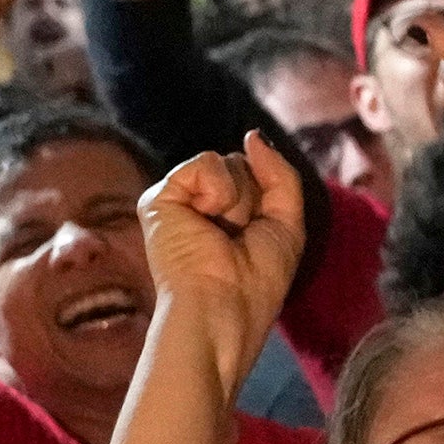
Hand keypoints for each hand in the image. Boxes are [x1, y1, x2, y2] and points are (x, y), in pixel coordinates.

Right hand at [137, 141, 305, 392]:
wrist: (222, 308)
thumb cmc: (257, 281)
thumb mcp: (286, 222)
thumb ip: (279, 175)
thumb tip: (252, 135)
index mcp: (227, 218)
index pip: (256, 176)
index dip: (269, 200)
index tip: (257, 237)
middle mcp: (200, 208)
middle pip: (243, 166)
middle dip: (254, 199)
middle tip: (237, 239)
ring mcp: (178, 203)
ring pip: (227, 161)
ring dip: (239, 199)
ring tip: (220, 233)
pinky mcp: (157, 200)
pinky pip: (204, 163)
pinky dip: (217, 191)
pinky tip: (204, 220)